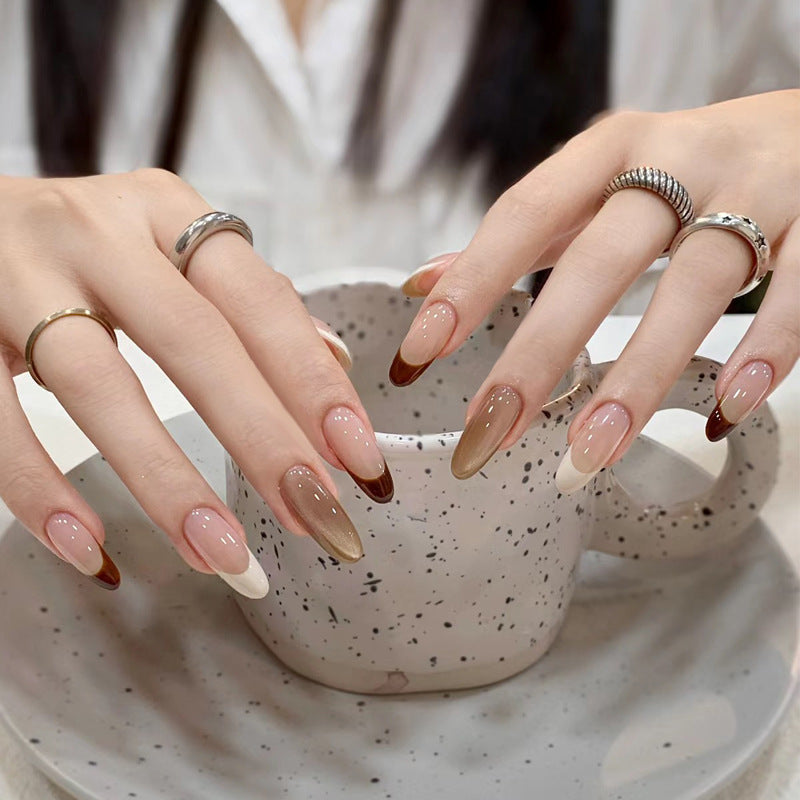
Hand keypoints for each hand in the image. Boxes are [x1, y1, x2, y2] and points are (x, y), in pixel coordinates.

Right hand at [0, 169, 390, 595]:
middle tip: (317, 518)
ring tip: (222, 555)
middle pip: (196, 343)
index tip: (361, 461)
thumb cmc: (89, 247)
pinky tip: (93, 550)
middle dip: (264, 439)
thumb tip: (335, 366)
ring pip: (98, 384)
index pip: (261, 302)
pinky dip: (42, 490)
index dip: (314, 384)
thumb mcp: (171, 249)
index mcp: (168, 212)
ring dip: (167, 480)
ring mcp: (19, 274)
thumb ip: (250, 303)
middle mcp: (99, 232)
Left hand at [393, 90, 799, 486]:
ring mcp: (756, 191)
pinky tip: (720, 414)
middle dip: (541, 349)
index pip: (524, 214)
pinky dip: (764, 355)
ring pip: (697, 285)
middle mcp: (677, 163)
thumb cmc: (681, 168)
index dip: (470, 283)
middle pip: (599, 260)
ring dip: (641, 374)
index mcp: (608, 151)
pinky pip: (798, 294)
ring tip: (590, 450)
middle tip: (491, 428)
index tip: (417, 353)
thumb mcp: (597, 184)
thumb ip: (519, 236)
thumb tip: (424, 283)